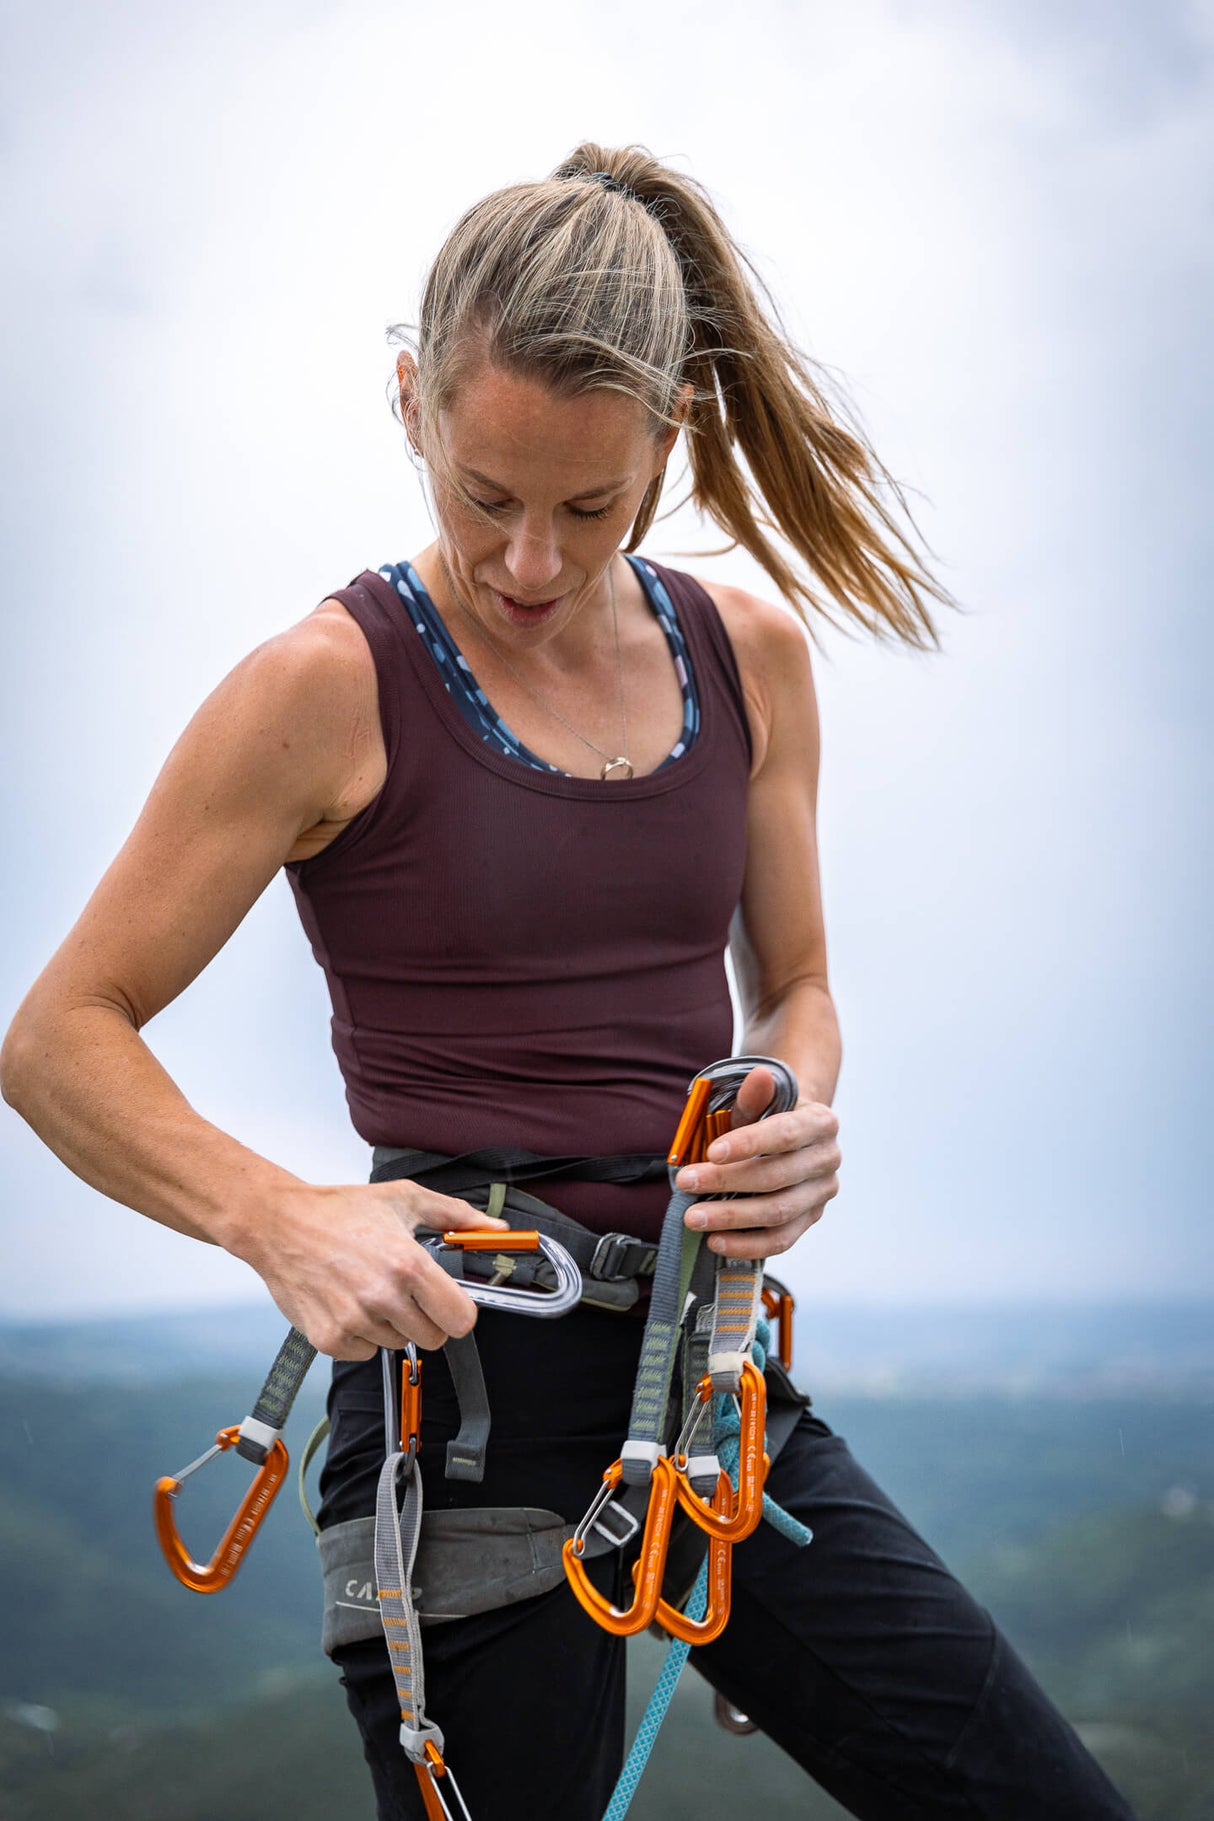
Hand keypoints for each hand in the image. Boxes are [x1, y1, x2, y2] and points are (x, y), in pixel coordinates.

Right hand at [243, 1178, 508, 1359]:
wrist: (279, 1224)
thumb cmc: (339, 1210)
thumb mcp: (405, 1200)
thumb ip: (456, 1216)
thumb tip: (495, 1229)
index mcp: (408, 1264)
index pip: (460, 1320)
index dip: (458, 1312)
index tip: (447, 1302)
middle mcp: (382, 1297)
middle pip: (433, 1338)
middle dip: (426, 1318)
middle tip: (404, 1291)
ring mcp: (354, 1321)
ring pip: (398, 1344)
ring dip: (391, 1324)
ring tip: (369, 1289)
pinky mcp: (329, 1339)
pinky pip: (365, 1353)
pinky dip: (361, 1335)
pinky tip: (349, 1303)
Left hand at [675, 1063, 840, 1260]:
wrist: (790, 1136)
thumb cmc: (767, 1116)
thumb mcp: (759, 1102)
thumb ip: (754, 1096)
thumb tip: (759, 1076)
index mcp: (821, 1123)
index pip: (786, 1134)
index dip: (749, 1144)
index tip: (711, 1152)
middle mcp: (828, 1160)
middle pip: (776, 1177)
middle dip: (726, 1182)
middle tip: (685, 1182)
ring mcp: (821, 1194)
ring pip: (777, 1213)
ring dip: (731, 1218)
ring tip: (693, 1217)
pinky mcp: (809, 1220)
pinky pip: (780, 1240)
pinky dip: (746, 1245)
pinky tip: (715, 1241)